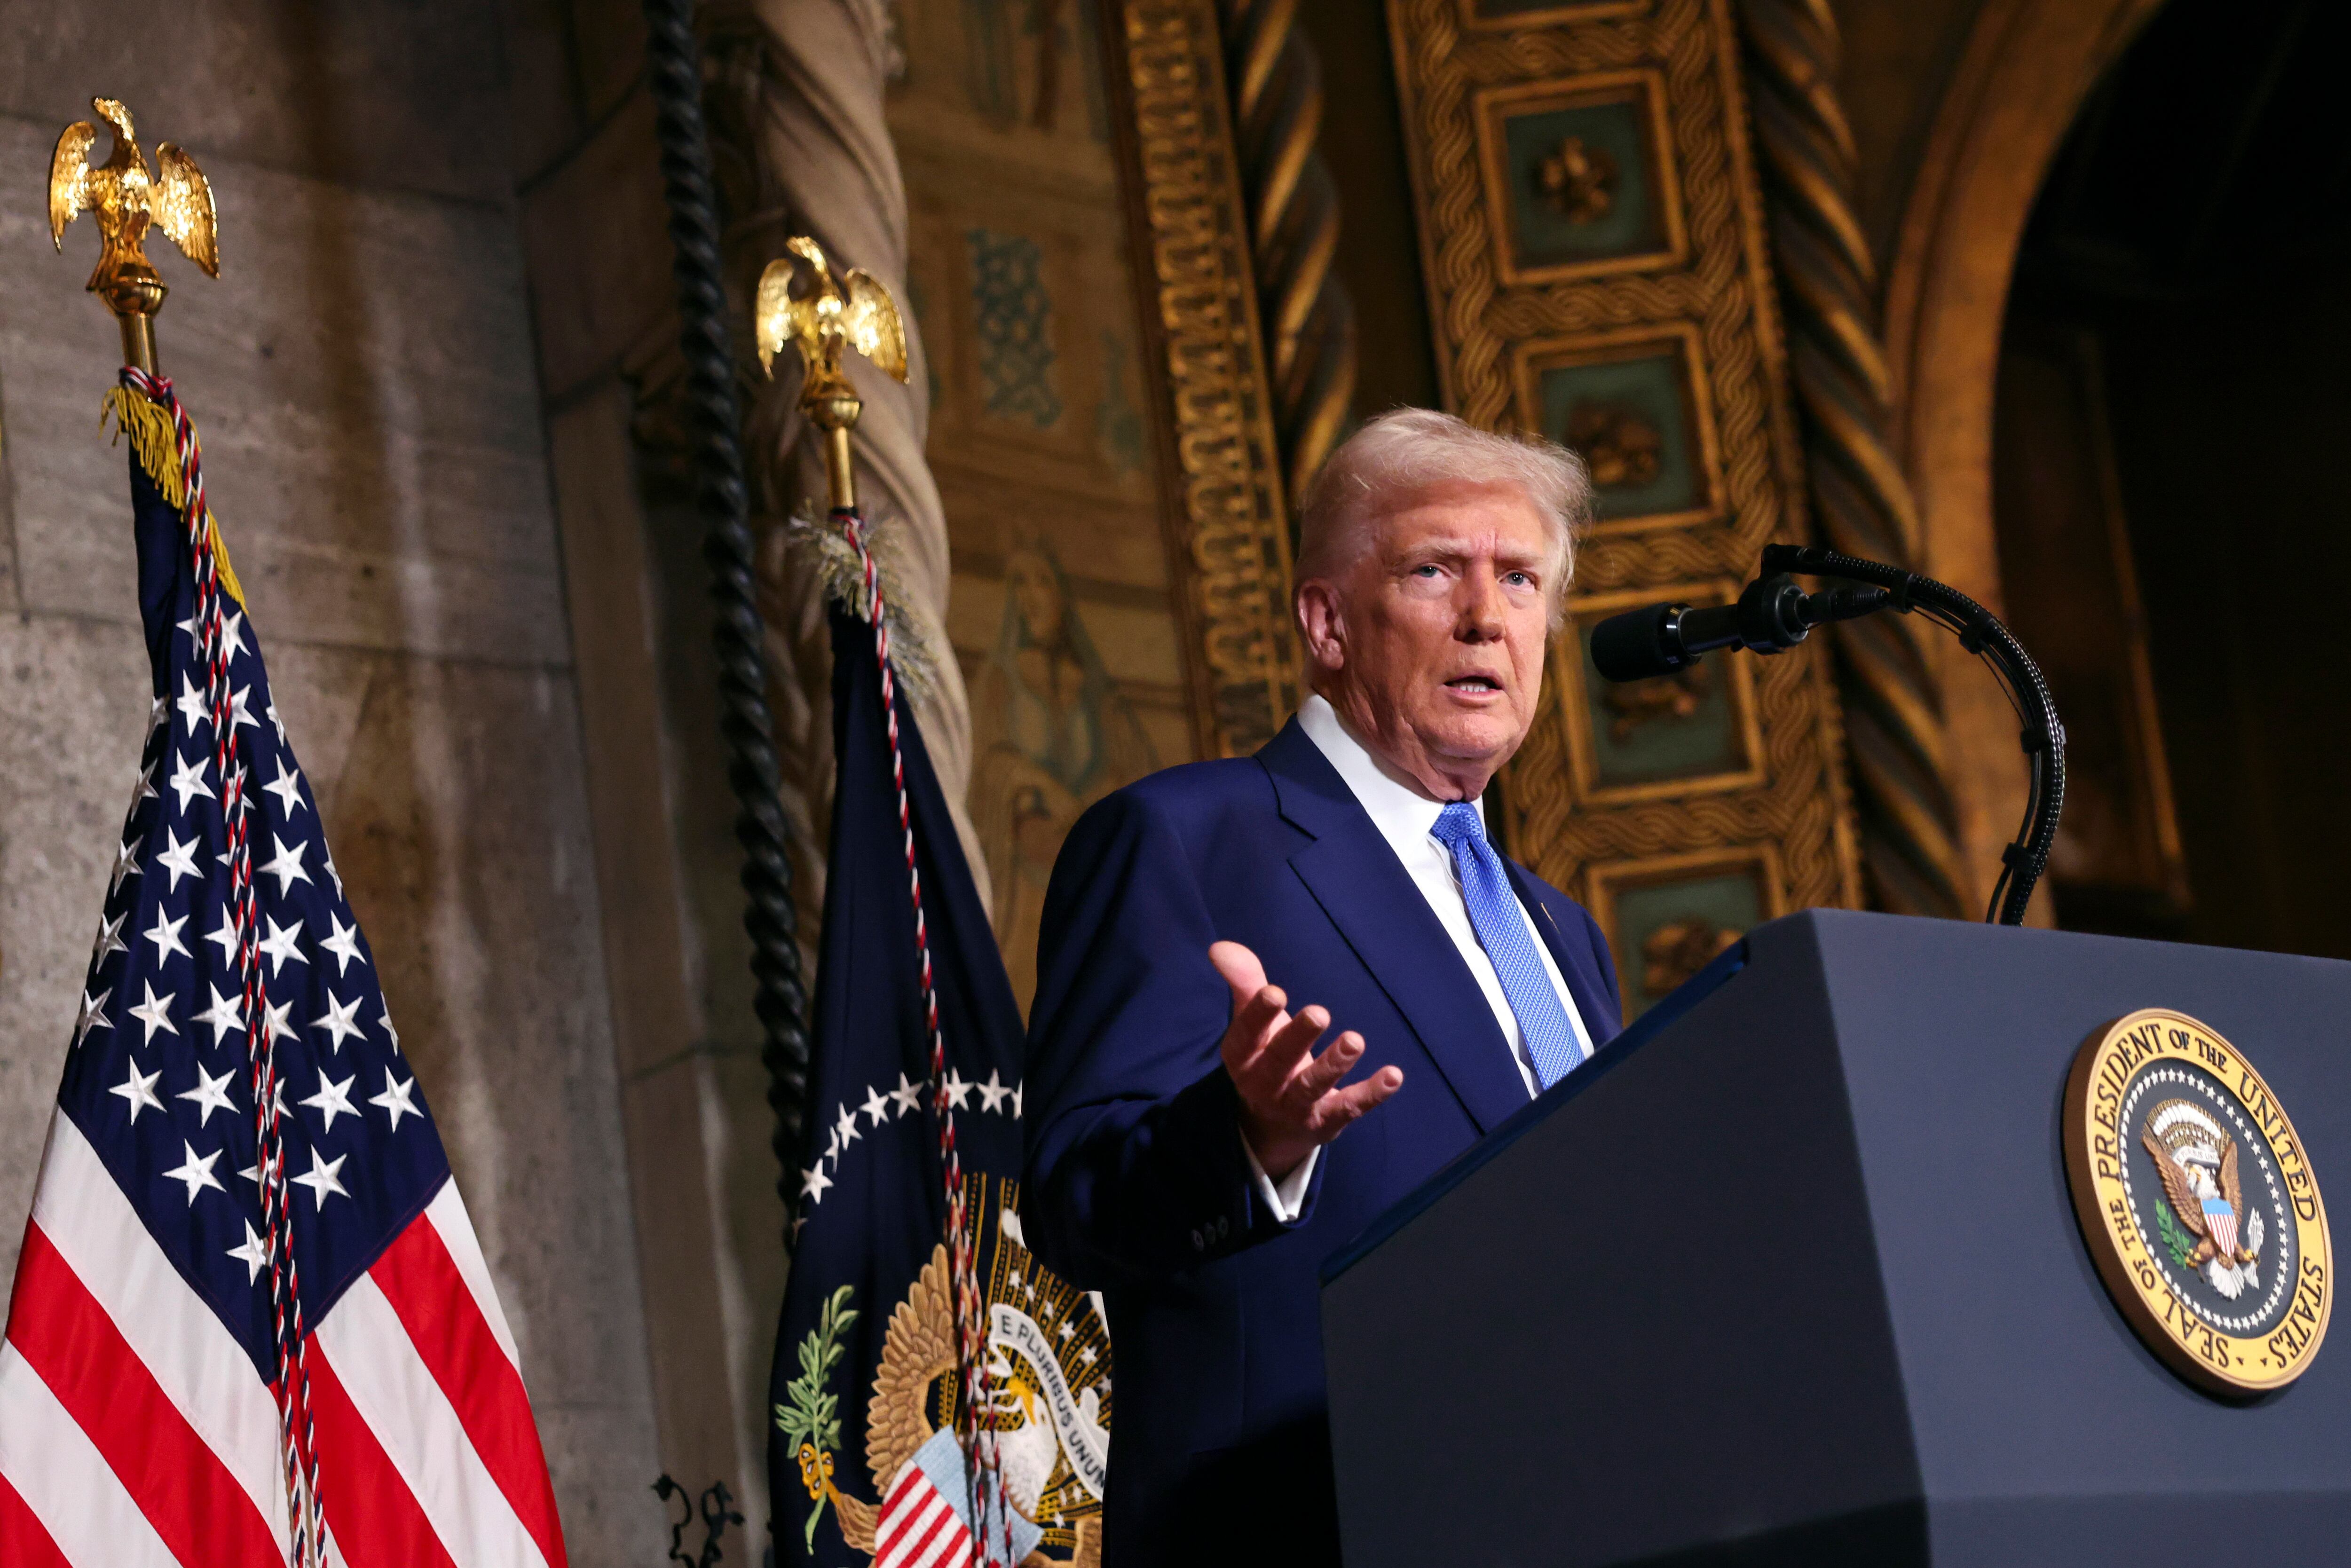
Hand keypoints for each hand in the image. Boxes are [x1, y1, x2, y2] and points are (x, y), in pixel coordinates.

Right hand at [1211, 940, 1402, 1181]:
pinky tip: (1393, 1076)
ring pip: (1313, 1086)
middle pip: (1280, 1060)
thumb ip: (1244, 983)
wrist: (1271, 1127)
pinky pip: (1349, 1107)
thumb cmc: (1265, 1056)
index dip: (1259, 1014)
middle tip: (1319, 1013)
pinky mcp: (1327, 1121)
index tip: (1275, 992)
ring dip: (1334, 1064)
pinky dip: (1371, 1094)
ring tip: (1355, 1041)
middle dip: (1299, 1037)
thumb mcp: (1252, 1023)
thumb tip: (1220, 948)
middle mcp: (1265, 1084)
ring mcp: (1296, 1106)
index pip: (1247, 1034)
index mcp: (1243, 1056)